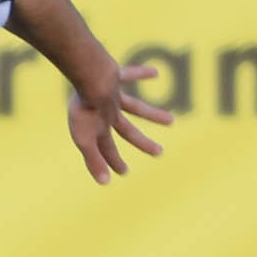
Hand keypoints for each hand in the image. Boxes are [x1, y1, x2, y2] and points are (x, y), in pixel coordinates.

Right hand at [69, 61, 174, 183]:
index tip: (124, 172)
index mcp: (97, 129)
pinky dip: (141, 74)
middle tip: (159, 153)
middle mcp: (104, 114)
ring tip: (172, 122)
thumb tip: (105, 183)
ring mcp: (110, 97)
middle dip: (142, 143)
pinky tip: (156, 73)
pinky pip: (130, 75)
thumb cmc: (84, 109)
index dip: (114, 162)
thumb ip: (94, 160)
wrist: (86, 77)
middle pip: (127, 131)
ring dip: (153, 115)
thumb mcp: (85, 139)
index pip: (107, 149)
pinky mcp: (114, 78)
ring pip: (136, 107)